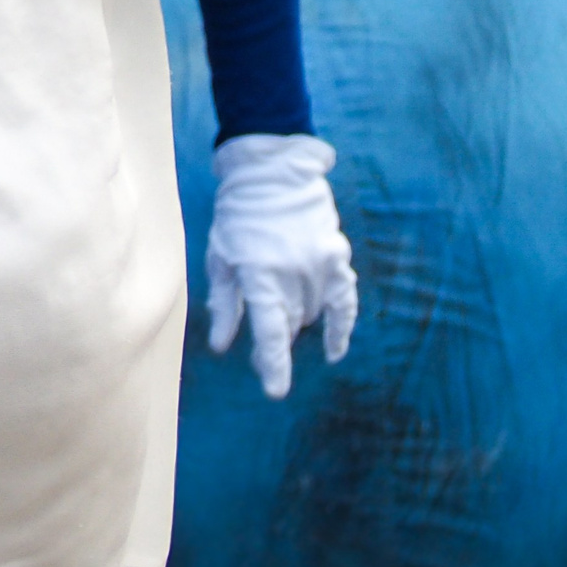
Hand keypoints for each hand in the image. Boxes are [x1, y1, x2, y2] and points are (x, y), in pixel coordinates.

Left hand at [206, 132, 358, 398]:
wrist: (272, 175)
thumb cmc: (237, 218)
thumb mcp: (221, 258)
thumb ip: (225, 304)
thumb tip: (223, 347)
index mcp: (259, 272)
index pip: (270, 329)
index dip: (273, 363)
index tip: (276, 392)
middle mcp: (293, 272)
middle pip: (289, 324)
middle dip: (276, 341)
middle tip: (262, 348)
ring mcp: (320, 265)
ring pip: (312, 314)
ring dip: (298, 323)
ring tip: (282, 314)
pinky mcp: (338, 257)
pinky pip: (345, 301)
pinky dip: (341, 326)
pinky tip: (335, 350)